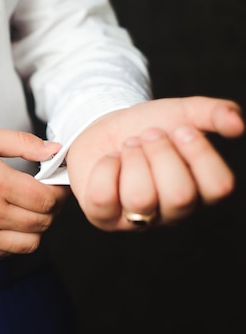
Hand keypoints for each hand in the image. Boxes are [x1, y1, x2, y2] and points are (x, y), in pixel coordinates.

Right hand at [0, 126, 68, 257]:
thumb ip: (22, 143)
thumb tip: (54, 150)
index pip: (48, 199)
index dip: (60, 192)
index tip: (57, 185)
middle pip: (43, 223)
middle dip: (52, 209)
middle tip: (44, 196)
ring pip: (30, 244)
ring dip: (35, 229)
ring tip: (26, 212)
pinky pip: (5, 253)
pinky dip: (13, 240)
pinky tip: (5, 222)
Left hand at [66, 96, 243, 229]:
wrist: (103, 128)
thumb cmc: (147, 127)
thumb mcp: (182, 113)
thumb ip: (214, 113)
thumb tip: (237, 124)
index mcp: (200, 192)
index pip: (219, 187)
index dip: (200, 153)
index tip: (181, 129)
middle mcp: (172, 213)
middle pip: (180, 195)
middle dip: (161, 153)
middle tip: (149, 134)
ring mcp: (136, 220)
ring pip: (140, 198)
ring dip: (133, 158)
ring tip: (129, 145)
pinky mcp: (102, 217)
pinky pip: (102, 197)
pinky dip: (105, 167)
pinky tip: (110, 160)